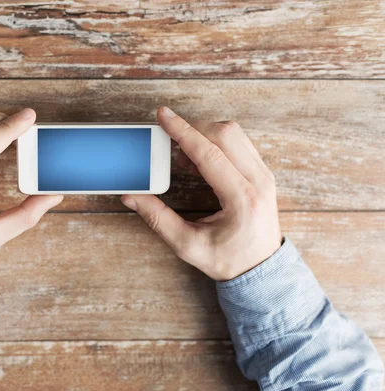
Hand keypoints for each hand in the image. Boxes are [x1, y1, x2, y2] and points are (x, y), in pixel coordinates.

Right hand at [121, 107, 281, 280]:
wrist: (262, 269)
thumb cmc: (229, 260)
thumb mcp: (188, 245)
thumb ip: (158, 219)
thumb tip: (131, 197)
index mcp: (242, 199)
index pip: (209, 153)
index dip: (182, 132)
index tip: (163, 115)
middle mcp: (258, 181)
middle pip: (225, 134)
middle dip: (192, 129)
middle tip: (168, 142)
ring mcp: (264, 175)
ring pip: (234, 134)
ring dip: (204, 135)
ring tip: (183, 158)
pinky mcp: (262, 173)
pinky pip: (239, 143)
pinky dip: (215, 143)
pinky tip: (199, 161)